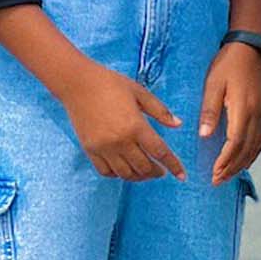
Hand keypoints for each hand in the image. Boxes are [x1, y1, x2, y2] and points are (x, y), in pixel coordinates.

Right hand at [58, 63, 186, 182]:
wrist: (78, 83)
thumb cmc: (110, 83)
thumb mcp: (139, 92)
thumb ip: (159, 110)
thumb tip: (178, 125)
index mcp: (136, 125)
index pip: (160, 152)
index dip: (174, 166)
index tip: (182, 176)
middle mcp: (121, 141)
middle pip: (144, 167)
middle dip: (156, 172)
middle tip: (161, 170)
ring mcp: (104, 148)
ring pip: (126, 174)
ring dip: (139, 176)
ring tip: (145, 171)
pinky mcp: (90, 150)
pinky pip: (107, 172)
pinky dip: (118, 174)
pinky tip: (124, 168)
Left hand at [199, 45, 260, 185]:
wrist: (249, 48)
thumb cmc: (228, 64)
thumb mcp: (213, 83)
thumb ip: (210, 110)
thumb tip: (204, 136)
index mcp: (243, 108)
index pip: (235, 143)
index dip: (225, 161)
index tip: (214, 173)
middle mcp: (257, 115)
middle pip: (246, 150)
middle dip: (232, 168)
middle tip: (218, 180)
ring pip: (255, 147)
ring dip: (242, 164)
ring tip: (228, 175)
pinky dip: (253, 153)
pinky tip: (245, 159)